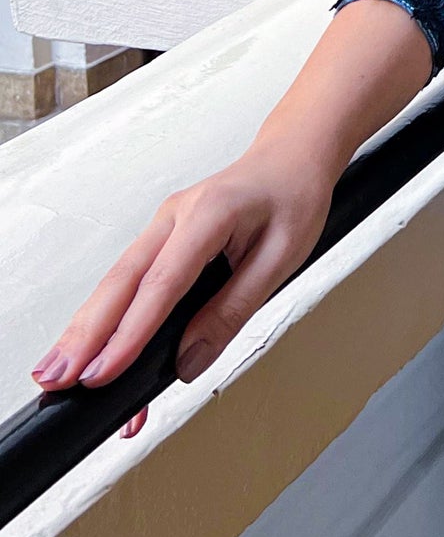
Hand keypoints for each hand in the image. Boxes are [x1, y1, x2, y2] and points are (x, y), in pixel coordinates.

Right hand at [29, 142, 334, 440]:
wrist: (292, 157)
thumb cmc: (294, 196)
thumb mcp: (283, 257)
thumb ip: (233, 311)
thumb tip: (189, 362)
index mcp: (210, 214)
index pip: (163, 283)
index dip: (130, 333)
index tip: (103, 373)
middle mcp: (175, 216)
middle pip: (121, 281)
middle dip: (84, 334)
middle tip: (57, 379)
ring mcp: (164, 225)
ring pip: (115, 282)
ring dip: (85, 329)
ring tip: (58, 375)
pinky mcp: (162, 239)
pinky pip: (130, 281)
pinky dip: (109, 319)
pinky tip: (95, 352)